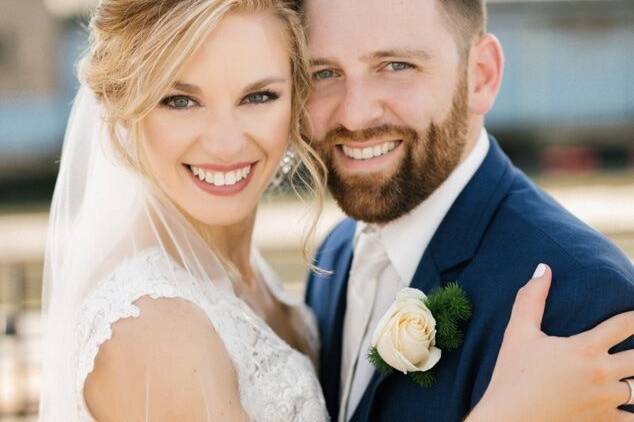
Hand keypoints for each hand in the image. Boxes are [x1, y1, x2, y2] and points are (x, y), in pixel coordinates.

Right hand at [468, 264, 633, 421]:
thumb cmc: (511, 375)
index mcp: (584, 349)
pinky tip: (629, 405)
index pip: (624, 324)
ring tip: (632, 373)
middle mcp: (601, 374)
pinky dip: (632, 411)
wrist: (509, 420)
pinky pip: (632, 419)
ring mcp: (605, 401)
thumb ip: (531, 298)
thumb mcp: (517, 333)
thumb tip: (544, 268)